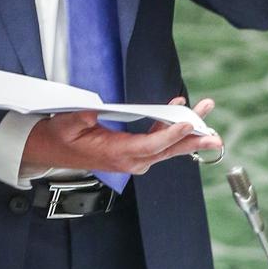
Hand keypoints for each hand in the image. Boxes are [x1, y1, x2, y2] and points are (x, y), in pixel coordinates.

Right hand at [21, 97, 221, 175]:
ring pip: (167, 148)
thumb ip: (85, 115)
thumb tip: (98, 107)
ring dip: (189, 135)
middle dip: (193, 139)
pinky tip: (183, 117)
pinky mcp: (134, 154)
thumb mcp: (69, 123)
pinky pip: (159, 144)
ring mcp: (134, 159)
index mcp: (116, 153)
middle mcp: (130, 160)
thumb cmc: (62, 137)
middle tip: (215, 133)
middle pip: (167, 149)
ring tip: (207, 119)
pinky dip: (173, 131)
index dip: (171, 135)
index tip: (189, 123)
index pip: (150, 145)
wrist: (53, 150)